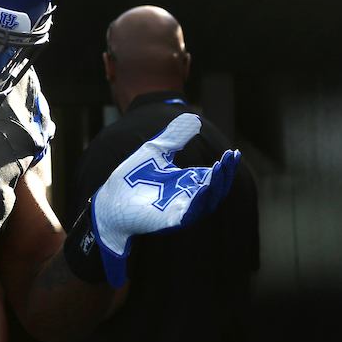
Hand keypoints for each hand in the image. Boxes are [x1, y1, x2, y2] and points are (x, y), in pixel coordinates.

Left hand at [90, 114, 239, 286]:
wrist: (108, 199)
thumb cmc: (130, 178)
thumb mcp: (154, 151)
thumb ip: (174, 137)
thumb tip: (194, 119)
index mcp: (185, 182)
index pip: (213, 175)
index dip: (225, 166)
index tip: (234, 152)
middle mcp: (186, 198)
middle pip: (215, 190)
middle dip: (224, 175)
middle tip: (229, 158)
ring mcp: (178, 211)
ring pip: (206, 203)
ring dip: (215, 187)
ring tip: (219, 169)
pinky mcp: (168, 222)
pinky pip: (188, 214)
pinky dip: (198, 202)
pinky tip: (204, 188)